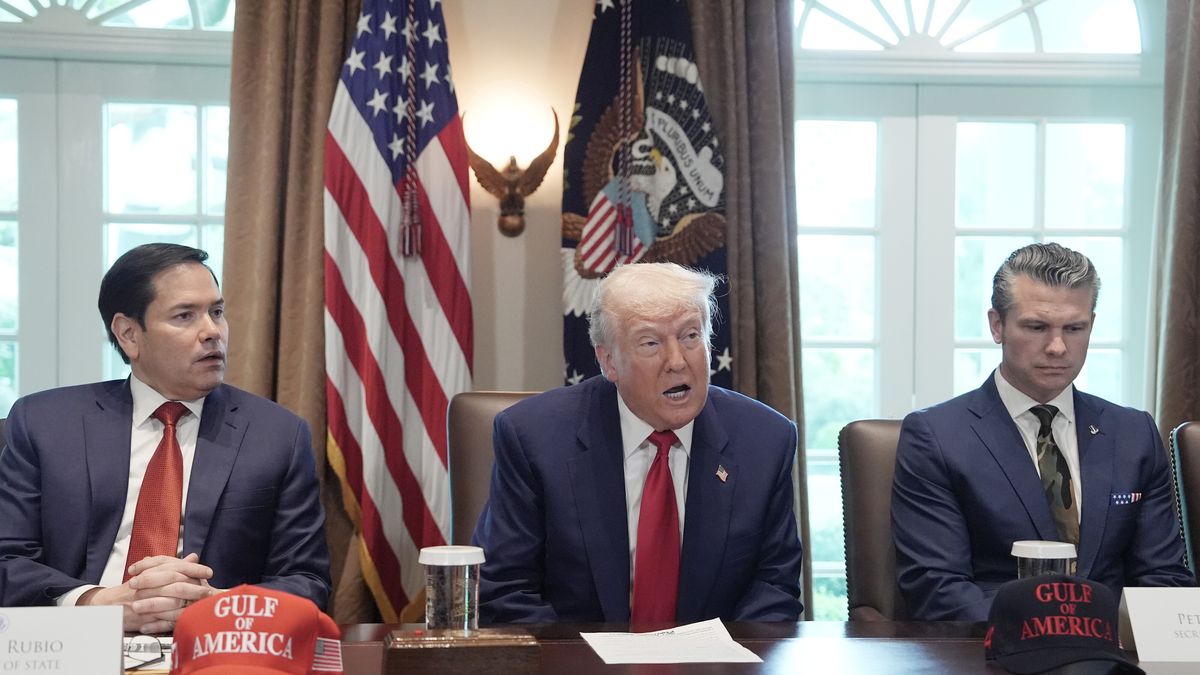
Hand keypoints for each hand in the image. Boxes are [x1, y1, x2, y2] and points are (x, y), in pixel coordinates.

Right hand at [80, 553, 221, 632]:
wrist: (107, 605)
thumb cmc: (132, 589)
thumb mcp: (152, 573)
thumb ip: (173, 565)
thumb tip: (193, 557)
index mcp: (151, 572)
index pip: (175, 567)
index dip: (193, 569)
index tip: (208, 571)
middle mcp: (147, 585)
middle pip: (174, 584)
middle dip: (194, 587)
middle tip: (208, 589)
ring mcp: (144, 602)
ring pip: (169, 602)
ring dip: (187, 604)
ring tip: (201, 604)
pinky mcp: (142, 618)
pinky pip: (160, 619)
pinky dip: (174, 619)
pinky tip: (186, 619)